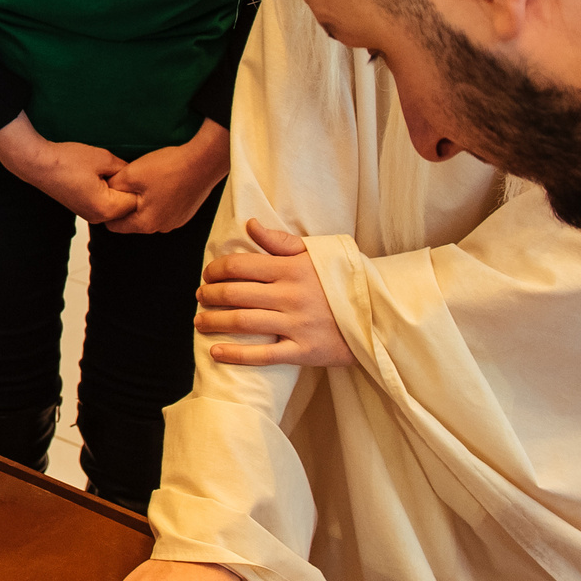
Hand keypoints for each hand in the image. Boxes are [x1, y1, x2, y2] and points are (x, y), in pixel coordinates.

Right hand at [0, 115, 137, 225]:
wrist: (38, 163)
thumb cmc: (68, 160)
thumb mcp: (104, 158)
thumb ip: (126, 169)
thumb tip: (138, 174)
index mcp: (106, 208)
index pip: (137, 202)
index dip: (139, 186)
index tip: (138, 171)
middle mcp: (98, 218)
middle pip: (127, 208)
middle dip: (130, 190)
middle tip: (126, 170)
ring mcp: (89, 215)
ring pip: (116, 207)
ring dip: (118, 191)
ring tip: (112, 172)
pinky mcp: (83, 210)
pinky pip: (104, 205)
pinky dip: (108, 193)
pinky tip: (101, 177)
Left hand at [102, 120, 228, 234]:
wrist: (204, 160)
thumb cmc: (169, 168)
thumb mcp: (131, 174)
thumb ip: (113, 188)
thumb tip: (104, 192)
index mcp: (146, 224)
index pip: (114, 226)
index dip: (107, 209)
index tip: (107, 193)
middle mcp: (162, 228)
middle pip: (132, 220)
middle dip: (125, 204)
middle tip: (126, 182)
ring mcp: (176, 221)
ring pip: (148, 213)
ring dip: (143, 200)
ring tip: (144, 180)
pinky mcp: (186, 212)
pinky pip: (164, 208)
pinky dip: (158, 198)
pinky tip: (161, 181)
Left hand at [197, 219, 350, 368]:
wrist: (380, 313)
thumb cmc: (343, 279)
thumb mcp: (316, 252)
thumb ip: (280, 241)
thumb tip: (250, 225)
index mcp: (291, 269)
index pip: (239, 266)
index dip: (216, 270)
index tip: (208, 275)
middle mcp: (290, 295)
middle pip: (235, 294)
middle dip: (209, 296)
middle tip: (200, 297)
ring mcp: (297, 324)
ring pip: (243, 322)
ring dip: (214, 321)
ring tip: (200, 322)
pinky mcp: (305, 351)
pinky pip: (263, 355)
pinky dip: (236, 354)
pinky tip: (216, 351)